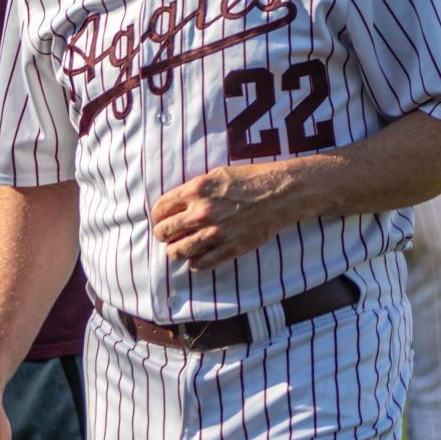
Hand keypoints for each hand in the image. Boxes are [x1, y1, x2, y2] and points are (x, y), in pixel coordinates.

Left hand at [151, 164, 301, 271]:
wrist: (282, 194)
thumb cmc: (251, 179)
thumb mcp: (218, 174)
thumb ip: (194, 190)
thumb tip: (175, 205)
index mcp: (197, 190)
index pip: (160, 210)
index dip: (159, 215)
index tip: (163, 218)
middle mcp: (202, 213)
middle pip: (164, 232)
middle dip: (164, 233)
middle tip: (170, 233)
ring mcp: (215, 233)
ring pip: (177, 251)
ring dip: (176, 250)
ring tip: (182, 246)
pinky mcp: (229, 249)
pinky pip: (199, 264)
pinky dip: (195, 262)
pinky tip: (200, 254)